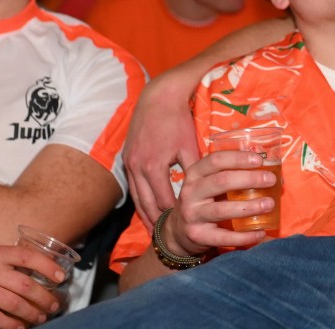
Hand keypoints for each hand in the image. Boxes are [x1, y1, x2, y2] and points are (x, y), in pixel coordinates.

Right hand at [0, 245, 62, 328]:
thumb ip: (8, 262)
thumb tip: (38, 273)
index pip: (28, 256)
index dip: (47, 266)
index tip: (61, 277)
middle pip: (25, 284)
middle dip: (44, 297)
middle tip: (54, 305)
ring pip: (13, 303)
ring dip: (31, 312)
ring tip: (40, 317)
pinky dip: (10, 325)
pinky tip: (19, 328)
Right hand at [124, 75, 200, 227]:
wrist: (158, 96)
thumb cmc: (178, 120)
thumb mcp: (190, 145)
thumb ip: (195, 170)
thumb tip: (207, 190)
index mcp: (153, 166)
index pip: (164, 201)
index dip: (174, 216)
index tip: (184, 228)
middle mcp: (137, 167)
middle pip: (146, 204)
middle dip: (155, 222)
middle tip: (165, 239)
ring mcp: (129, 162)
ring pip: (136, 197)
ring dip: (144, 214)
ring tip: (153, 231)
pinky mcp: (127, 157)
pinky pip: (133, 185)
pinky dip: (139, 199)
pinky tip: (146, 207)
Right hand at [163, 150, 275, 254]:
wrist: (178, 231)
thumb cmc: (203, 200)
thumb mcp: (208, 183)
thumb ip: (231, 174)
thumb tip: (270, 171)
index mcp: (195, 174)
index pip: (216, 160)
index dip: (238, 158)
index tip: (260, 160)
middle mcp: (191, 192)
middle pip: (221, 181)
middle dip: (249, 179)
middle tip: (271, 180)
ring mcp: (192, 215)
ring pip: (222, 210)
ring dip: (250, 207)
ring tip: (270, 204)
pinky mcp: (198, 236)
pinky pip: (224, 237)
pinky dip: (244, 236)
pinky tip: (261, 233)